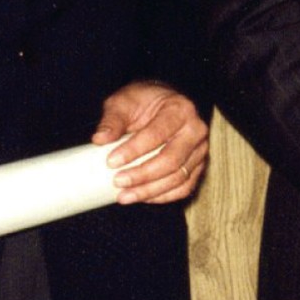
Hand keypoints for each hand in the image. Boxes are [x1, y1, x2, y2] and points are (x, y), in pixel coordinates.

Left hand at [94, 82, 207, 203]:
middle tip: (118, 182)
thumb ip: (113, 119)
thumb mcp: (125, 102)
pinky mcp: (198, 165)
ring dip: (150, 191)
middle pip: (171, 160)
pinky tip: (143, 197)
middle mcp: (196, 130)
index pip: (158, 134)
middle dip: (142, 175)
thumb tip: (100, 139)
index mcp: (180, 109)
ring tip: (124, 196)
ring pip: (179, 177)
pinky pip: (185, 187)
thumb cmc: (144, 102)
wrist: (163, 104)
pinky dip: (164, 196)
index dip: (134, 150)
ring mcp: (200, 150)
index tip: (111, 162)